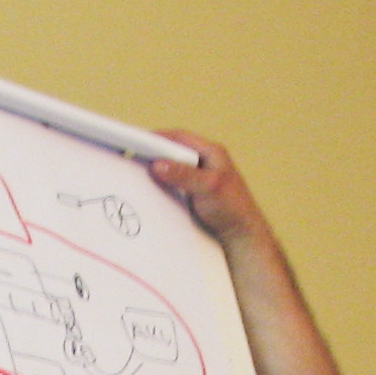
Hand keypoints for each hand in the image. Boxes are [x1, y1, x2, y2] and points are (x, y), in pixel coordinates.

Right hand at [148, 131, 264, 246]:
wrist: (241, 236)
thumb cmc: (232, 209)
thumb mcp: (208, 187)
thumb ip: (184, 174)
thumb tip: (158, 164)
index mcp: (213, 152)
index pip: (180, 137)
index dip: (158, 137)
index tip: (138, 141)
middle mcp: (206, 161)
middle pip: (175, 151)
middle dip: (155, 153)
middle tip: (134, 156)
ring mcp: (200, 177)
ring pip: (174, 167)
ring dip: (158, 169)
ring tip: (139, 172)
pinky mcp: (195, 192)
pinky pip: (175, 182)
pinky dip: (163, 183)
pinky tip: (153, 189)